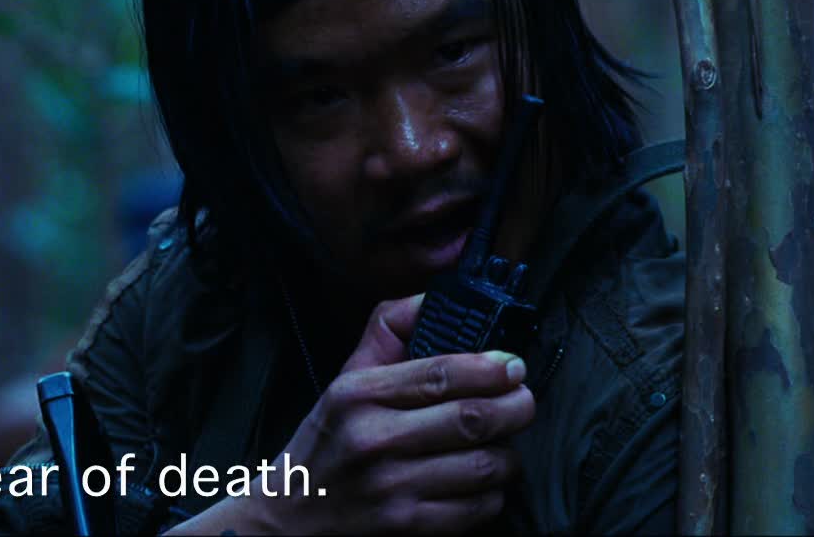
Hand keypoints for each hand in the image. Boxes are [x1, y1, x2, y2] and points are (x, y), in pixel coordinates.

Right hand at [257, 294, 534, 533]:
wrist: (291, 515)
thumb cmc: (328, 443)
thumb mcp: (344, 380)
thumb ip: (386, 334)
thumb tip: (430, 299)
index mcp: (359, 394)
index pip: (441, 373)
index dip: (491, 368)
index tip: (512, 367)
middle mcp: (374, 438)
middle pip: (473, 418)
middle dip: (516, 408)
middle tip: (523, 403)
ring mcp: (392, 487)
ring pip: (485, 466)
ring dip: (507, 455)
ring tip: (501, 445)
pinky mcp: (408, 526)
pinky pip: (479, 508)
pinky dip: (493, 494)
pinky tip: (482, 483)